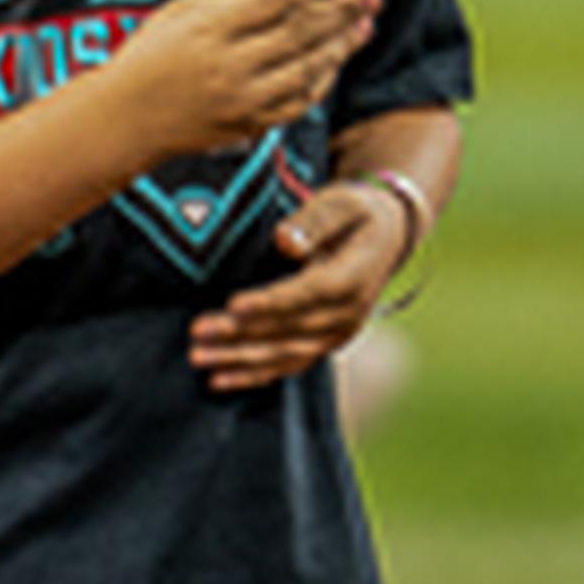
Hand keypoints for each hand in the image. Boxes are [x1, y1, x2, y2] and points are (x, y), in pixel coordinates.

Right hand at [108, 0, 380, 158]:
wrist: (124, 119)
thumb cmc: (150, 56)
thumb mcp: (182, 12)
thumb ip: (233, 0)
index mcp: (211, 29)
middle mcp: (230, 65)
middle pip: (301, 32)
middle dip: (342, 10)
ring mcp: (241, 99)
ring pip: (307, 69)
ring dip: (341, 45)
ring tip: (364, 23)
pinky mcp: (247, 125)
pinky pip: (298, 102)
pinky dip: (320, 80)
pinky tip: (335, 60)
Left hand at [187, 174, 418, 391]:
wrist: (385, 236)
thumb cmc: (354, 213)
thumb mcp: (341, 203)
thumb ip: (314, 222)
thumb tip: (284, 241)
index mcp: (354, 277)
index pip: (309, 293)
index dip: (272, 302)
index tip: (234, 305)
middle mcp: (348, 314)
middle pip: (290, 328)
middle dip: (241, 333)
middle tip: (199, 332)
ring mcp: (338, 334)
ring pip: (285, 353)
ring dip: (240, 358)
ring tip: (199, 357)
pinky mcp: (325, 344)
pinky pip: (288, 364)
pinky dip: (254, 374)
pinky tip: (220, 380)